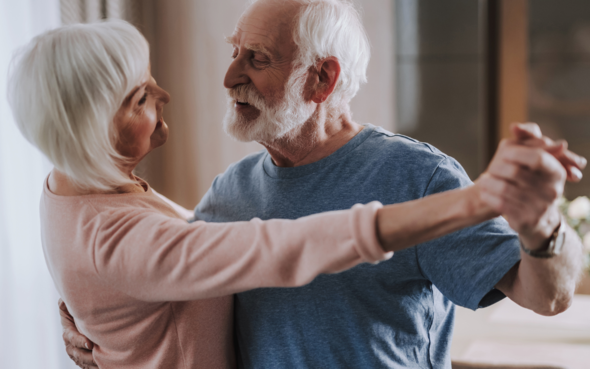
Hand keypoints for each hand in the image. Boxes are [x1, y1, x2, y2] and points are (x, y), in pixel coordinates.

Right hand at [58, 299, 97, 368]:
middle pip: (78, 354)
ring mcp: (78, 356)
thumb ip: (66, 305)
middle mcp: (71, 347)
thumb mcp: (70, 309)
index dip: (79, 341)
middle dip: (88, 356)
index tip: (89, 343)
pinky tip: (104, 367)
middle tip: (99, 355)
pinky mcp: (85, 362)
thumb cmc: (78, 315)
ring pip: (84, 363)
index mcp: (68, 333)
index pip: (72, 338)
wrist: (86, 325)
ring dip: (93, 364)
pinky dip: (96, 368)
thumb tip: (62, 301)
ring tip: (104, 363)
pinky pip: (89, 368)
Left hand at [476, 123, 585, 249]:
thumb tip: (514, 126)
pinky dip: (489, 195)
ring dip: (490, 183)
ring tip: (485, 180)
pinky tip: (485, 192)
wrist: (537, 221)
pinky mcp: (525, 221)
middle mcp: (552, 191)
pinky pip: (500, 204)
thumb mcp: (536, 162)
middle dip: (497, 168)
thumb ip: (527, 141)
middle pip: (515, 172)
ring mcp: (539, 208)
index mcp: (556, 173)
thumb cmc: (533, 184)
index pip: (536, 157)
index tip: (504, 153)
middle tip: (491, 168)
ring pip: (505, 188)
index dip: (516, 153)